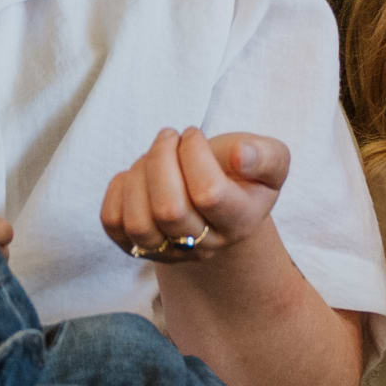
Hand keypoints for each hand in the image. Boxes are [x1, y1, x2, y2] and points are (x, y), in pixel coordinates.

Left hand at [104, 128, 287, 265]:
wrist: (220, 202)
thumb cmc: (242, 174)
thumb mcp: (271, 159)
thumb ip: (265, 155)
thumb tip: (240, 155)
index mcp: (241, 222)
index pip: (210, 194)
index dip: (194, 155)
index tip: (194, 133)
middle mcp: (205, 245)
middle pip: (169, 211)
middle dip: (161, 159)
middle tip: (169, 136)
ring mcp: (169, 252)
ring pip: (139, 223)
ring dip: (139, 175)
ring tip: (153, 155)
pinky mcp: (137, 248)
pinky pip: (114, 225)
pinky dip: (118, 191)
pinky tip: (137, 175)